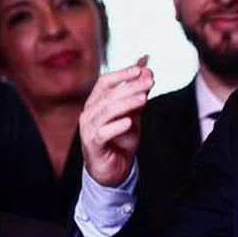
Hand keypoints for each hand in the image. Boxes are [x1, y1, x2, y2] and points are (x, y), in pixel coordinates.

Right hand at [79, 56, 154, 186]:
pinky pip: (102, 133)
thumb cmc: (120, 138)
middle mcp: (89, 112)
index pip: (105, 81)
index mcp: (97, 101)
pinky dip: (116, 126)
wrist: (116, 168)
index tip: (140, 68)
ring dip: (126, 103)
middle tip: (149, 82)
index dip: (122, 73)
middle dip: (131, 86)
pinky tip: (129, 122)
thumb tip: (147, 70)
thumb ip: (138, 92)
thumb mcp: (134, 113)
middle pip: (109, 94)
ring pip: (106, 111)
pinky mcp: (92, 145)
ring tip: (144, 98)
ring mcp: (88, 129)